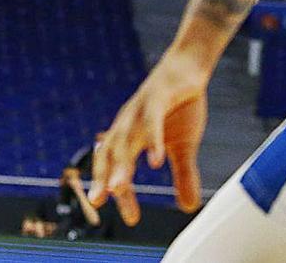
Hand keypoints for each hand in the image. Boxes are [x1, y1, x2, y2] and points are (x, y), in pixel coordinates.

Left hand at [89, 48, 209, 224]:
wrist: (187, 68)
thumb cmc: (179, 105)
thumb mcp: (184, 145)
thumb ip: (183, 175)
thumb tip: (186, 207)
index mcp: (130, 134)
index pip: (117, 165)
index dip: (120, 189)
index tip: (131, 217)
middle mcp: (128, 122)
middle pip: (111, 152)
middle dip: (104, 177)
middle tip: (98, 201)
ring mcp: (139, 109)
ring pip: (126, 139)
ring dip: (121, 164)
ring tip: (118, 188)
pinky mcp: (156, 97)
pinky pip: (151, 121)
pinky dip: (152, 141)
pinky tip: (155, 161)